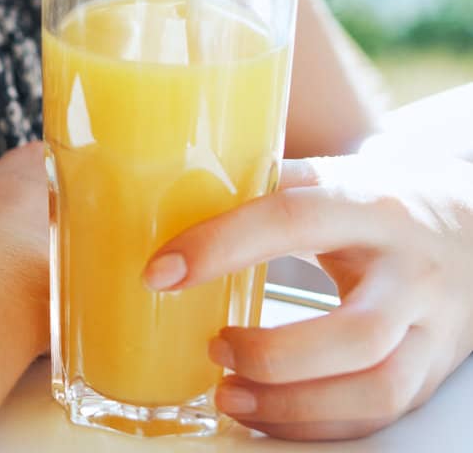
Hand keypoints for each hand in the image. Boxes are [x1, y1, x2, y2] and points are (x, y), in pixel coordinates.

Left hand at [141, 152, 472, 440]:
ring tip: (228, 393)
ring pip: (375, 390)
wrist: (468, 232)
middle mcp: (410, 272)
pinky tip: (265, 414)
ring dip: (293, 405)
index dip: (224, 244)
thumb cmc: (380, 202)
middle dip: (274, 354)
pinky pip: (377, 416)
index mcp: (372, 204)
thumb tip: (175, 185)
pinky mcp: (430, 375)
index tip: (162, 270)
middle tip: (214, 345)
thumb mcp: (334, 176)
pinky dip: (315, 427)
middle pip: (356, 334)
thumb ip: (269, 183)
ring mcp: (430, 330)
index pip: (295, 219)